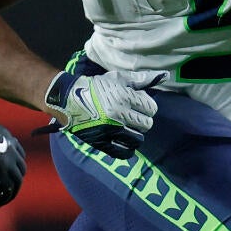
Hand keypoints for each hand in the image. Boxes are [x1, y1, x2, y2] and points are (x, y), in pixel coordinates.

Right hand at [0, 106, 27, 210]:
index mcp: (6, 136)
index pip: (18, 153)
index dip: (11, 165)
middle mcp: (11, 150)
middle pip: (20, 170)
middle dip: (10, 180)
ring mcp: (8, 164)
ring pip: (16, 183)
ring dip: (6, 194)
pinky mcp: (2, 176)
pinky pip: (7, 193)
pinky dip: (1, 201)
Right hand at [44, 68, 164, 158]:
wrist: (67, 99)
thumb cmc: (95, 86)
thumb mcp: (117, 78)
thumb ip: (140, 79)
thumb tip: (162, 77)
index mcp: (124, 98)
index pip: (151, 108)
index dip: (146, 105)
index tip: (138, 103)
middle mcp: (119, 115)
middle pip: (146, 124)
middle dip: (142, 119)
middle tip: (132, 116)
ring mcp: (110, 131)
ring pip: (138, 139)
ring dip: (136, 134)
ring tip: (128, 128)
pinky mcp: (101, 142)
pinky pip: (123, 152)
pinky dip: (127, 150)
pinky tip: (125, 143)